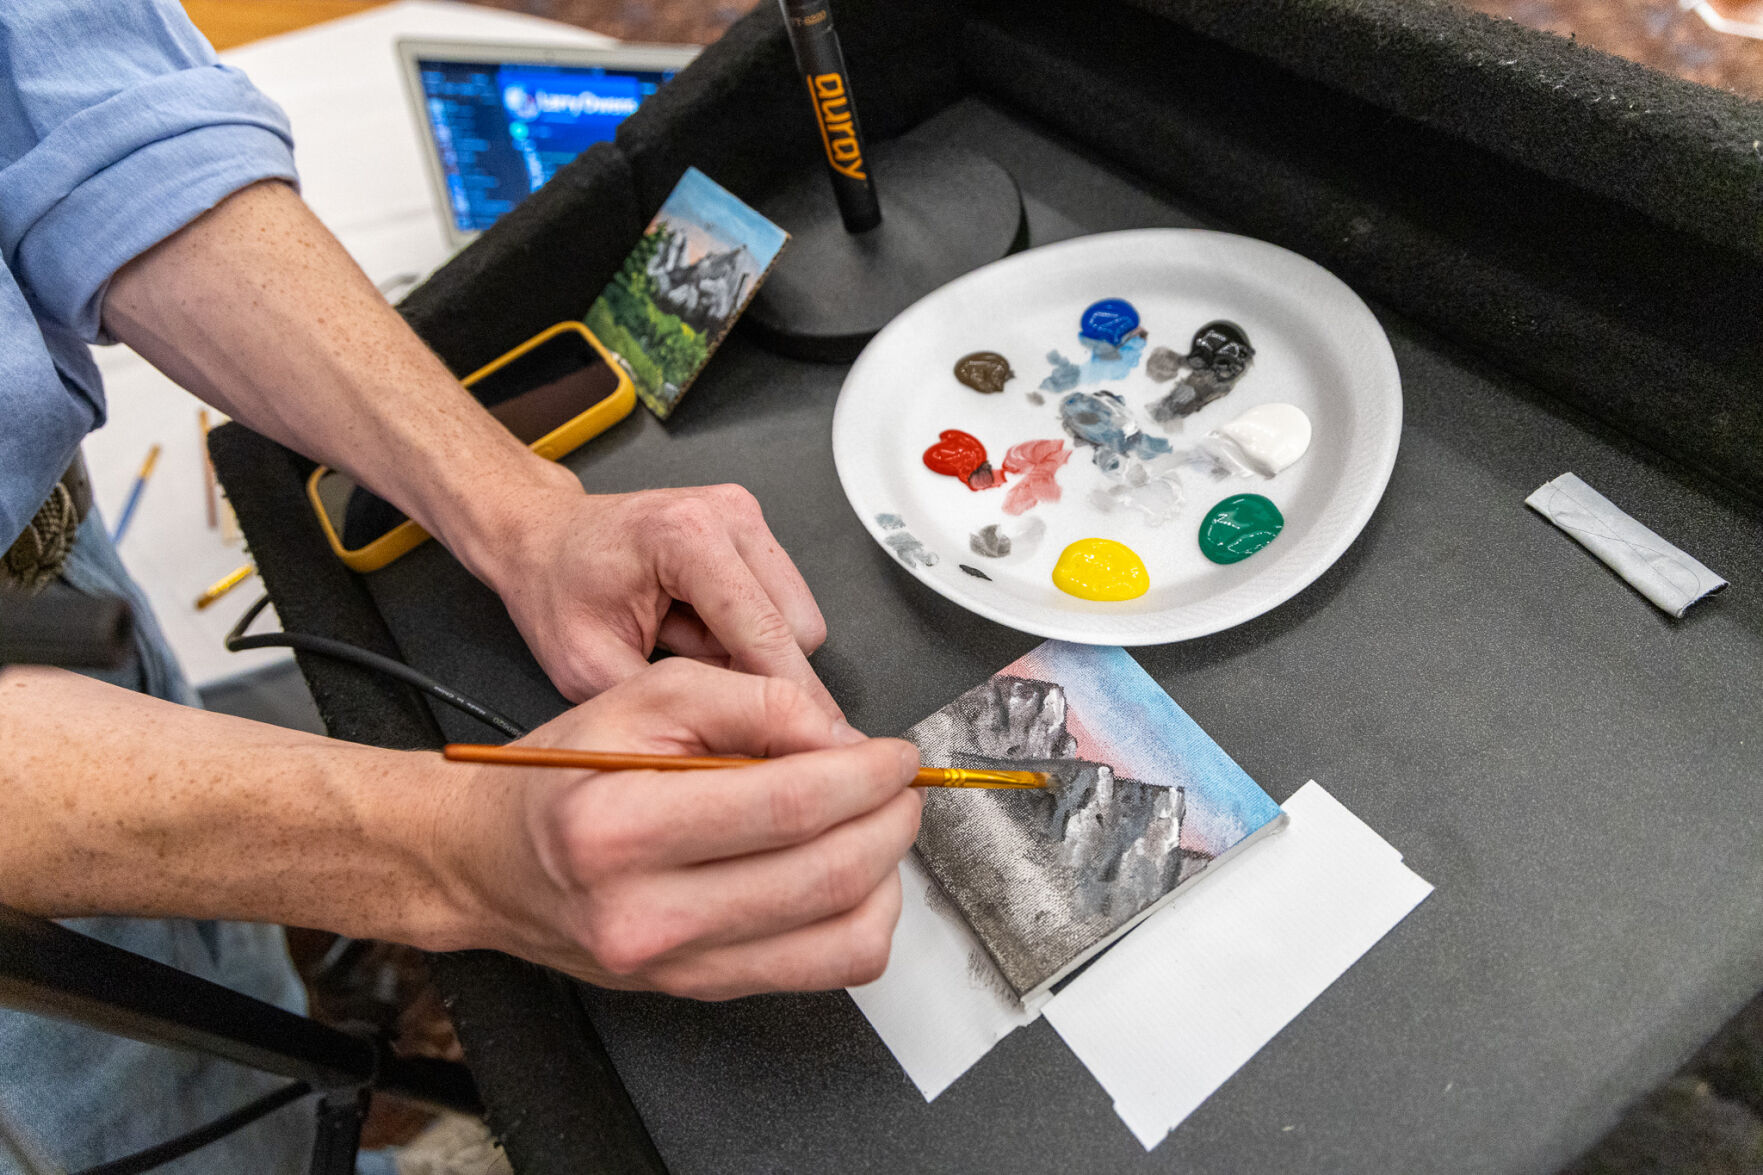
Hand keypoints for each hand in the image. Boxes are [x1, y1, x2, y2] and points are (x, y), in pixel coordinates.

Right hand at [444, 658, 921, 998]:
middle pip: (825, 875)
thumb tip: (842, 737)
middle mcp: (645, 913)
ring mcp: (674, 966)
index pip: (788, 806)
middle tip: (900, 786)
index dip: (865, 776)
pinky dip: (862, 921)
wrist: (484, 860)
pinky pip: (822, 971)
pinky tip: (850, 876)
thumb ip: (751, 700)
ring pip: (841, 938)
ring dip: (887, 875)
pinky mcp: (698, 990)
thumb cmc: (556, 779)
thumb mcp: (642, 698)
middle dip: (890, 821)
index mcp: (620, 828)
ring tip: (876, 826)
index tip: (894, 756)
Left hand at [490, 481, 837, 713]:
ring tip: (687, 643)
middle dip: (761, 672)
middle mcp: (726, 515)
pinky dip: (748, 631)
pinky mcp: (753, 530)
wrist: (545, 539)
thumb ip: (671, 704)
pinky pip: (783, 604)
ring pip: (798, 619)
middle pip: (797, 627)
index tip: (808, 743)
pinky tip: (698, 626)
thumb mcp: (590, 668)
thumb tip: (732, 744)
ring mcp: (745, 516)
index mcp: (686, 535)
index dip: (789, 696)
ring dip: (753, 651)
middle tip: (696, 680)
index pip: (764, 631)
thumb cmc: (557, 590)